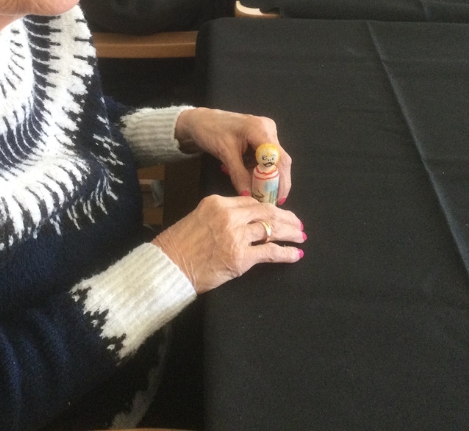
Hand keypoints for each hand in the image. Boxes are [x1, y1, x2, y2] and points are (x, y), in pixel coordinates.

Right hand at [152, 195, 305, 293]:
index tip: (279, 214)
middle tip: (298, 224)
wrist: (168, 267)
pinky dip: (287, 253)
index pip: (251, 202)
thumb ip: (220, 216)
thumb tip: (242, 221)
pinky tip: (296, 254)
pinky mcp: (241, 257)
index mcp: (217, 203)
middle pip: (266, 212)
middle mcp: (229, 215)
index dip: (269, 208)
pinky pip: (271, 252)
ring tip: (300, 237)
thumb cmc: (177, 246)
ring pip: (271, 229)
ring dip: (290, 233)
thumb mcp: (198, 218)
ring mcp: (236, 236)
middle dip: (286, 218)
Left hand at [174, 107, 292, 202]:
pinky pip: (263, 158)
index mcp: (261, 129)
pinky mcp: (260, 137)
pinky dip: (256, 170)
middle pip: (279, 160)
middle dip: (274, 181)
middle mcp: (268, 129)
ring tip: (252, 188)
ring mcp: (265, 132)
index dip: (281, 180)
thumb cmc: (210, 131)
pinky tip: (244, 174)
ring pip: (271, 161)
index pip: (278, 158)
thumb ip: (238, 175)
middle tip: (269, 200)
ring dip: (263, 177)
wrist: (199, 121)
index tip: (277, 199)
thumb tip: (249, 196)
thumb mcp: (225, 154)